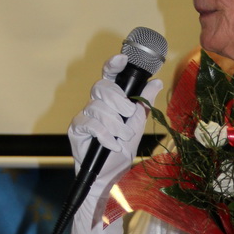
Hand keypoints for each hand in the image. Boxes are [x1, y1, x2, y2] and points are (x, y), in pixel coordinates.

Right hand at [68, 52, 162, 169]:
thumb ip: (144, 105)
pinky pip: (89, 124)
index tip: (122, 58)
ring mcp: (84, 116)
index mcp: (110, 100)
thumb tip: (157, 82)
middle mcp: (96, 104)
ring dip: (114, 124)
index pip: (109, 76)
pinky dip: (104, 135)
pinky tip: (111, 145)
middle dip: (118, 99)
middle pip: (101, 87)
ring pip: (97, 107)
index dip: (113, 64)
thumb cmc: (121, 151)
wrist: (109, 175)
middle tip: (128, 114)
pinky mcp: (76, 129)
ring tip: (123, 137)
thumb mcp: (137, 126)